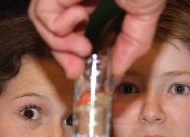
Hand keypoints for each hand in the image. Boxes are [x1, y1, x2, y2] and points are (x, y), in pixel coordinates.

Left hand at [29, 0, 165, 78]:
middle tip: (75, 69)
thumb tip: (119, 68)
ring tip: (83, 48)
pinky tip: (80, 20)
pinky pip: (44, 14)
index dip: (74, 50)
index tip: (83, 68)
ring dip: (62, 44)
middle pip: (54, 27)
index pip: (73, 26)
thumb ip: (133, 43)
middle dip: (64, 54)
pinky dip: (60, 26)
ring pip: (45, 23)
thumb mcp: (146, 15)